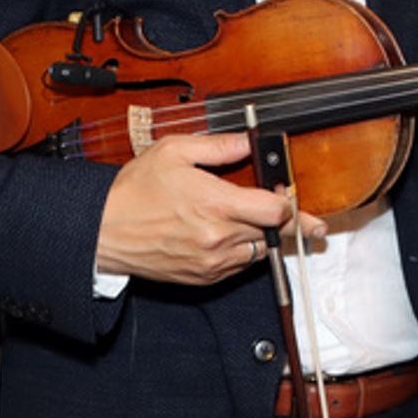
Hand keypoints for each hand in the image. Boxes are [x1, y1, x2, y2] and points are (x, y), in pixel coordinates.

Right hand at [96, 132, 324, 283]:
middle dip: (294, 224)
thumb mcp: (174, 152)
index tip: (294, 196)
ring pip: (260, 252)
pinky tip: (240, 236)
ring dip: (269, 238)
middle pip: (275, 234)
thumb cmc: (134, 191)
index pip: (276, 210)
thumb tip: (248, 140)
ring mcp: (212, 261)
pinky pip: (239, 267)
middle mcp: (218, 237)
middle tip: (315, 225)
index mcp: (216, 203)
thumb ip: (218, 146)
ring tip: (278, 228)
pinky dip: (246, 252)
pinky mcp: (203, 277)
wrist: (102, 231)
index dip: (291, 202)